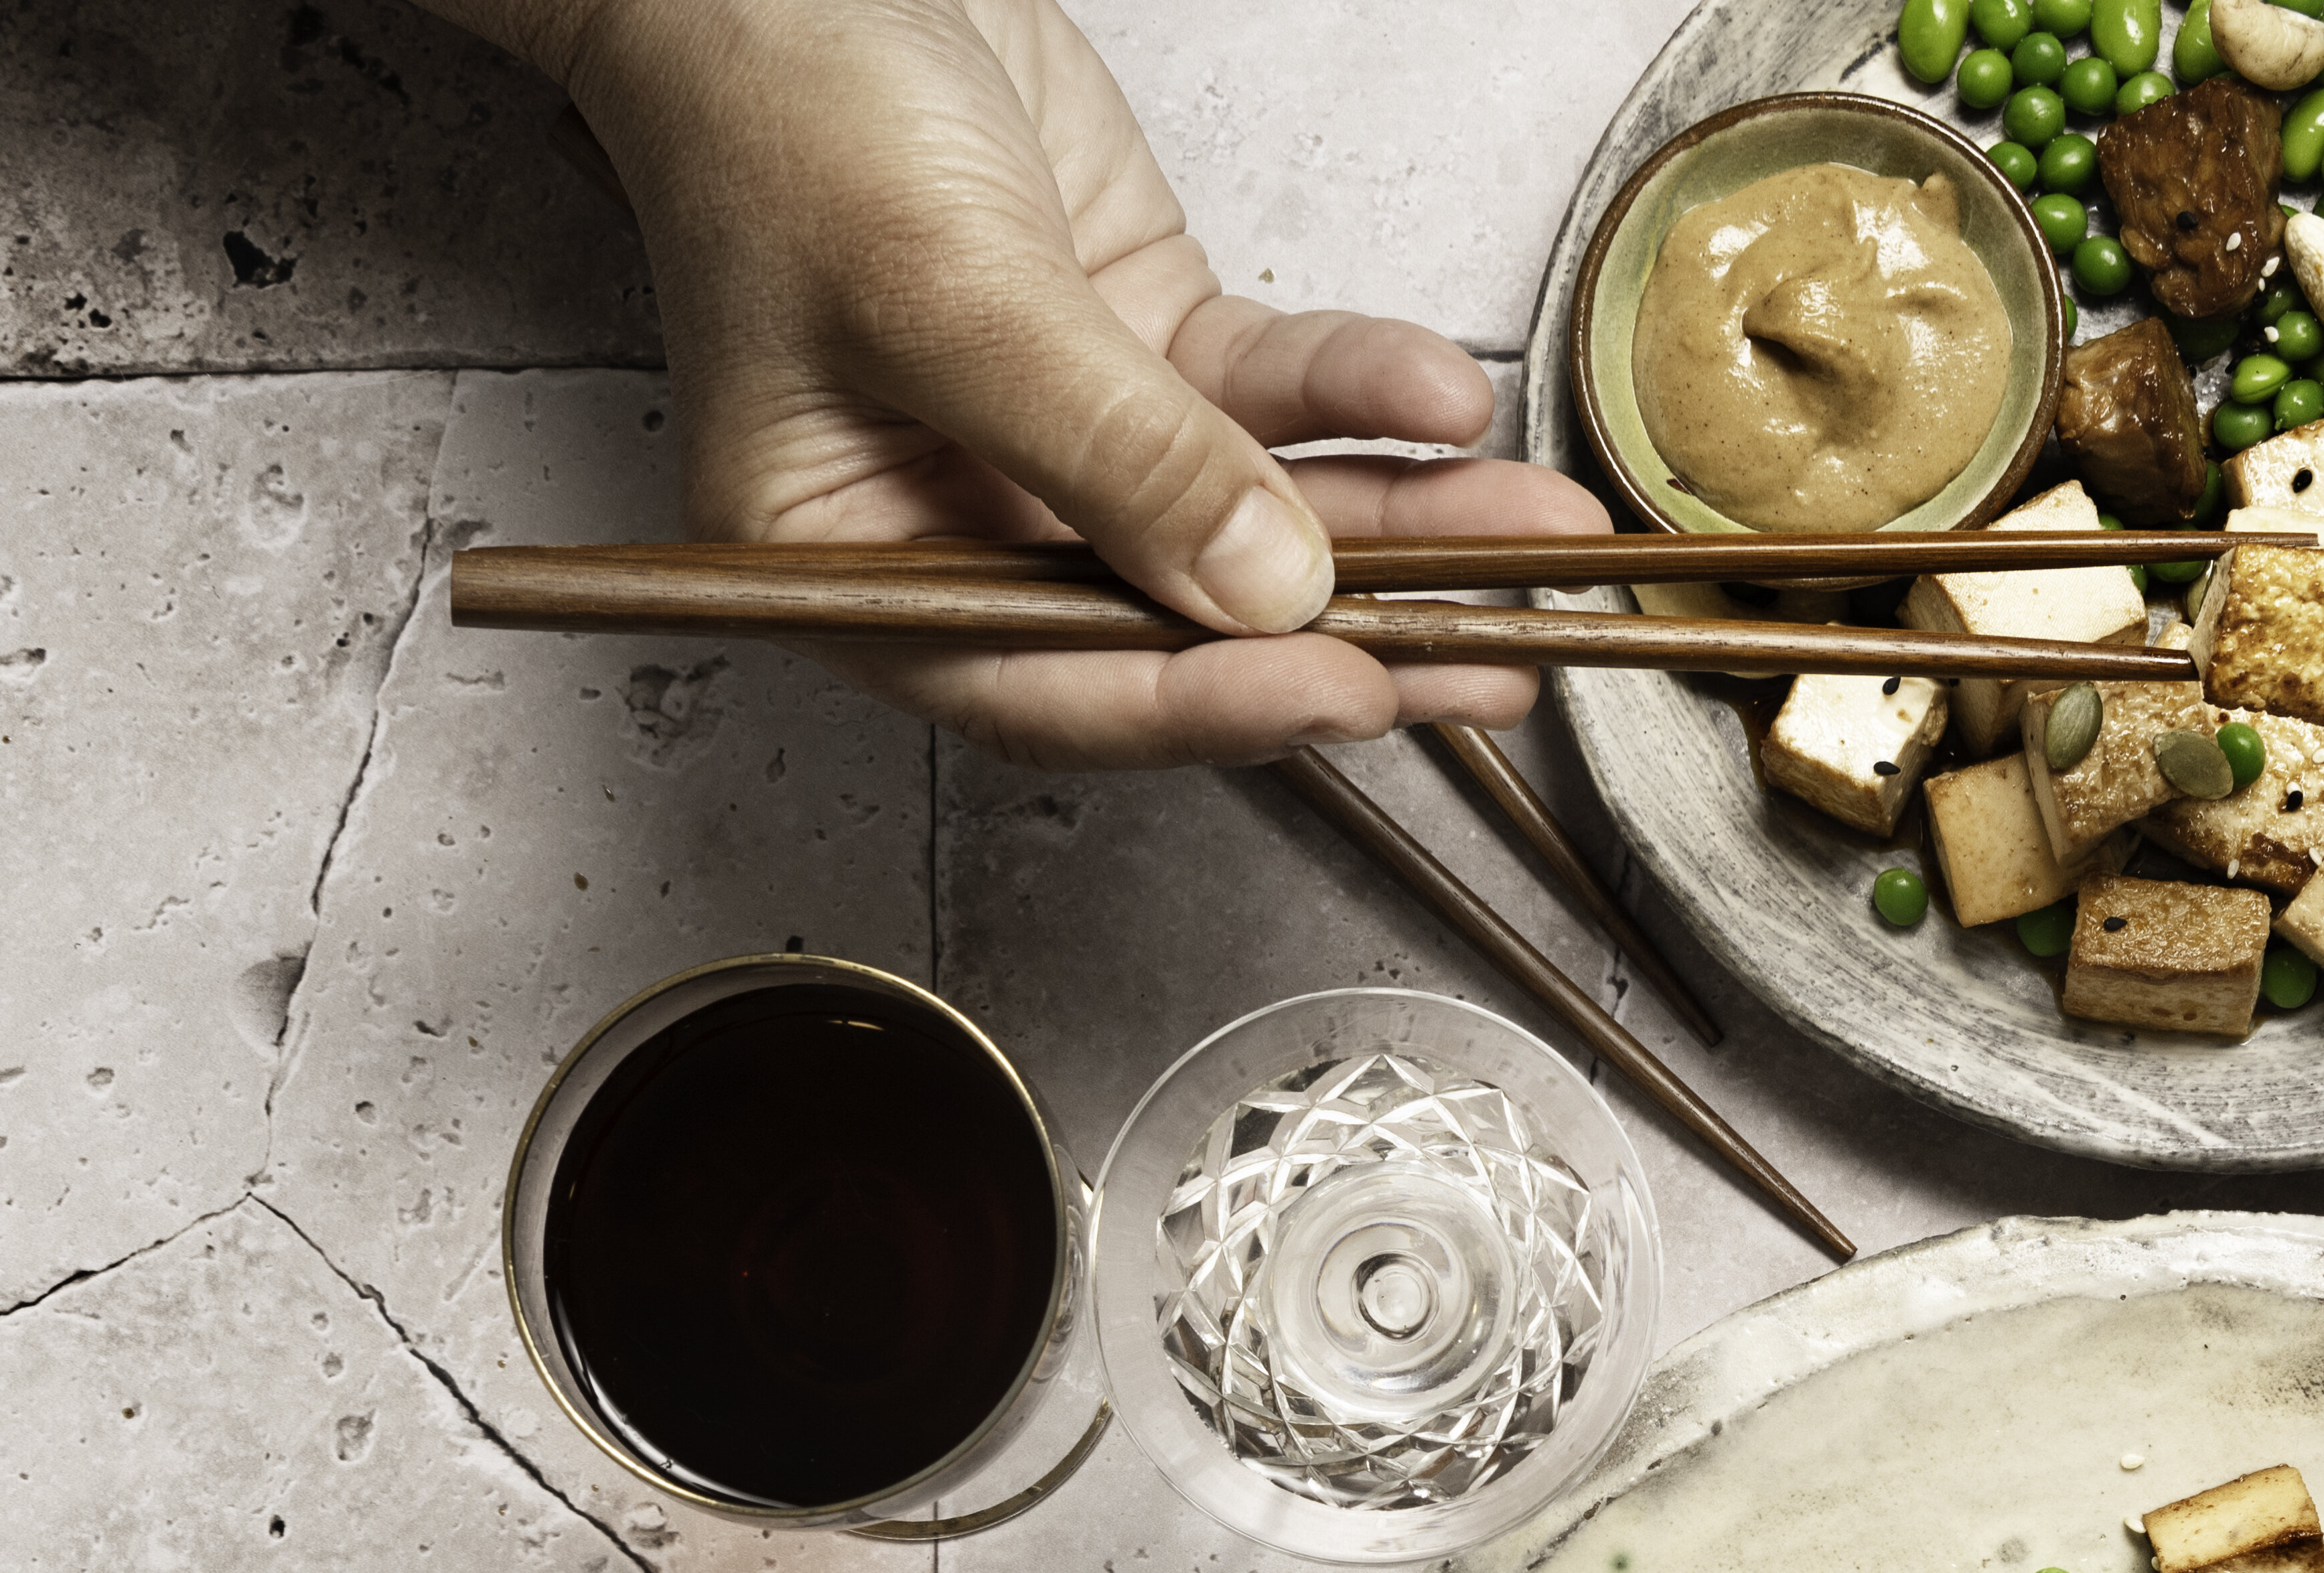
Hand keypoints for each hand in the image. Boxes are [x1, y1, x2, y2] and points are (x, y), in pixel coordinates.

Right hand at [534, 0, 1612, 765]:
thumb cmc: (789, 118)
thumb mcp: (950, 294)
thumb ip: (1110, 453)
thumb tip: (1264, 591)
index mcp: (859, 565)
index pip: (1052, 684)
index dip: (1207, 703)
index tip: (1346, 688)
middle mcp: (968, 526)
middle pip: (1182, 626)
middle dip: (1353, 637)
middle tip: (1497, 662)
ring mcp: (1068, 443)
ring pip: (1257, 518)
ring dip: (1403, 525)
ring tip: (1534, 533)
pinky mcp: (1144, 349)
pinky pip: (1275, 396)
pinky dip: (1364, 394)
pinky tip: (1443, 394)